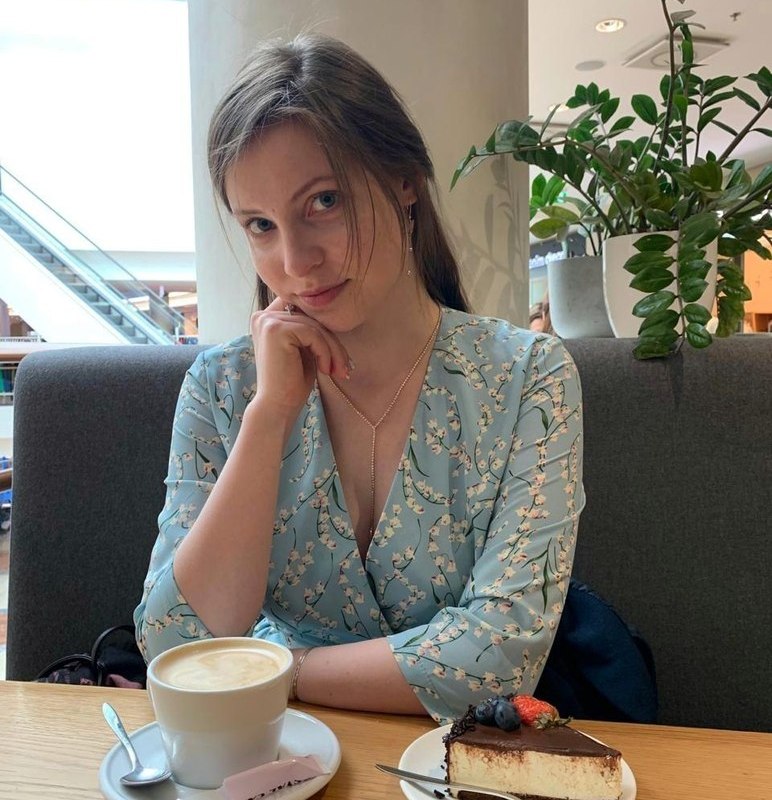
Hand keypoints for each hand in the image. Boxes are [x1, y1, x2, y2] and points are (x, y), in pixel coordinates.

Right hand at [248, 298, 350, 424]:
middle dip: (333, 344)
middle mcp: (263, 316)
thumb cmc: (292, 381)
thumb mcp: (304, 349)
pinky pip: (313, 334)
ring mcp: (267, 321)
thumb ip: (310, 330)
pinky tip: (324, 370)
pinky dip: (324, 353)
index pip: (304, 310)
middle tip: (345, 367)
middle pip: (312, 319)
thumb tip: (335, 315)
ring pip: (315, 326)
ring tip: (338, 371)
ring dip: (333, 350)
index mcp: (267, 319)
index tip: (337, 352)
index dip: (323, 327)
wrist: (277, 406)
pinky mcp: (275, 329)